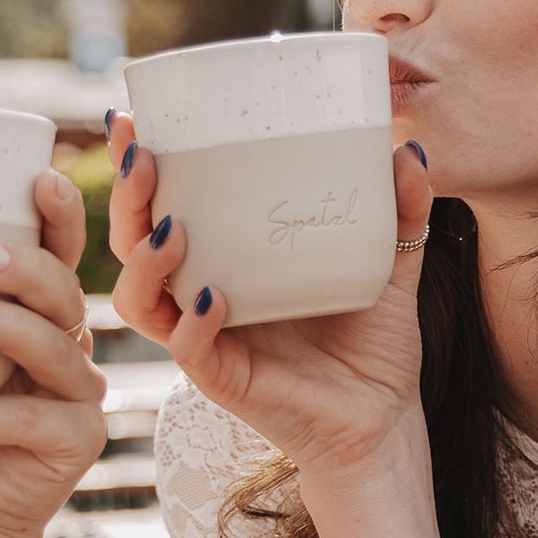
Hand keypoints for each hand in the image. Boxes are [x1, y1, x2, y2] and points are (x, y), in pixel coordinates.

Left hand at [0, 169, 106, 537]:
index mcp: (37, 313)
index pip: (60, 253)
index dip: (60, 216)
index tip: (40, 180)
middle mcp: (69, 345)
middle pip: (64, 293)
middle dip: (25, 267)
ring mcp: (80, 395)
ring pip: (54, 349)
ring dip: (3, 329)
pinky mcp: (75, 442)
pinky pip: (28, 421)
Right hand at [106, 112, 433, 489]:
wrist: (384, 420)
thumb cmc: (369, 344)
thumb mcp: (387, 265)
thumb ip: (398, 212)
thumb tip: (409, 150)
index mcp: (223, 258)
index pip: (161, 205)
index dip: (136, 166)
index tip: (133, 117)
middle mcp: (198, 294)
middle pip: (132, 242)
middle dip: (128, 197)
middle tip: (142, 156)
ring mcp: (204, 338)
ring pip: (139, 299)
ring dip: (144, 260)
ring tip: (172, 227)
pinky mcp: (221, 379)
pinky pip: (188, 349)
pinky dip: (191, 321)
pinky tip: (209, 295)